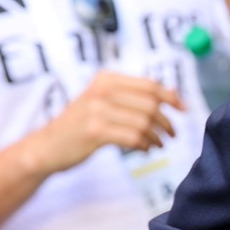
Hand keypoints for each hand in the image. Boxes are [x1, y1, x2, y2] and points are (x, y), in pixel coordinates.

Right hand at [24, 71, 184, 174]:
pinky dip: (144, 145)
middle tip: (171, 134)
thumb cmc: (78, 127)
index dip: (170, 96)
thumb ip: (128, 97)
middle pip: (150, 103)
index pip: (148, 85)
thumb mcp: (100, 102)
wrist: (46, 147)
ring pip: (143, 122)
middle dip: (166, 120)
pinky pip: (133, 137)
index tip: (183, 109)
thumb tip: (168, 97)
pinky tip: (144, 149)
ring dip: (156, 136)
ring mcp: (97, 110)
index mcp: (106, 79)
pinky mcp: (95, 131)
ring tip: (157, 144)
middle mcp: (101, 91)